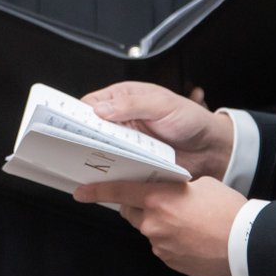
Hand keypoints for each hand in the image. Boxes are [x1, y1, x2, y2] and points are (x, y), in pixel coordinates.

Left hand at [73, 177, 244, 275]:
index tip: (81, 192)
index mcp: (158, 199)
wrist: (246, 242)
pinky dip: (173, 240)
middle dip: (142, 206)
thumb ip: (175, 186)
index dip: (98, 191)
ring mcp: (161, 245)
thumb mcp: (200, 184)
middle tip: (165, 202)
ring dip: (162, 224)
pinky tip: (193, 237)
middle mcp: (153, 223)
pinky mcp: (170, 261)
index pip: (120, 192)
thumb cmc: (227, 210)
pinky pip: (164, 246)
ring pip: (151, 230)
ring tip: (190, 222)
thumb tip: (168, 192)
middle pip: (134, 212)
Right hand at [82, 81, 232, 178]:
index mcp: (124, 99)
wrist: (210, 149)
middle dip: (81, 137)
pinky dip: (109, 172)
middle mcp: (122, 121)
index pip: (91, 104)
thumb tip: (102, 109)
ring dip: (94, 156)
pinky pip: (115, 168)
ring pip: (100, 150)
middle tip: (71, 147)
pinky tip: (105, 176)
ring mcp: (127, 143)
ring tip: (83, 164)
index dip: (76, 113)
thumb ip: (132, 104)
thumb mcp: (162, 105)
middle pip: (91, 129)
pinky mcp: (133, 163)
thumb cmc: (190, 119)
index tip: (65, 124)